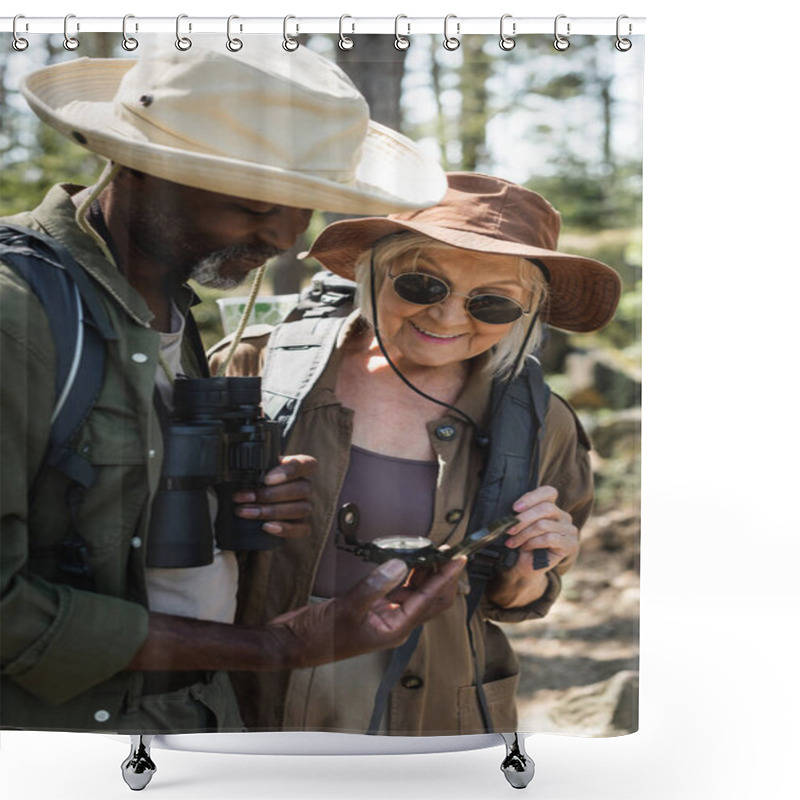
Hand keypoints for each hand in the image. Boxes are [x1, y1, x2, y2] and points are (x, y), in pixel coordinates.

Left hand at [232, 454, 316, 538]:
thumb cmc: (253, 485)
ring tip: (247, 512)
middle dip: (271, 495)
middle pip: (302, 488)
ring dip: (272, 511)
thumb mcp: (255, 473)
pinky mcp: (304, 525)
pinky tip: (266, 526)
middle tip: (247, 497)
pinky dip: (284, 528)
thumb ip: (256, 471)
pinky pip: (302, 528)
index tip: (267, 479)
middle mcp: (305, 486)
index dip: (290, 471)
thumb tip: (244, 476)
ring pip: (301, 508)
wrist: (252, 507)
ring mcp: (306, 506)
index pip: (305, 464)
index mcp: (298, 467)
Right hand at [268, 556, 466, 667]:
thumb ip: (374, 586)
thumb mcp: (347, 608)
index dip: (445, 577)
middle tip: (449, 549)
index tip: (458, 557)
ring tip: (434, 550)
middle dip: (443, 575)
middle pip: (431, 598)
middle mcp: (395, 623)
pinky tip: (409, 559)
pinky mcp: (373, 607)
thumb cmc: (319, 635)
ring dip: (427, 573)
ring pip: (416, 593)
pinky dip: (407, 574)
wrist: (295, 644)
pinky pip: (399, 589)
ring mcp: (385, 616)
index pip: (429, 600)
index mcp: (395, 629)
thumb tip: (400, 565)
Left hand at [485, 486, 577, 608]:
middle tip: (509, 529)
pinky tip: (525, 547)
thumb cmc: (522, 543)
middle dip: (523, 519)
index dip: (532, 497)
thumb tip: (513, 510)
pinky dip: (533, 543)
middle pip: (545, 508)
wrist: (526, 566)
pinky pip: (549, 538)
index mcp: (552, 507)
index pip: (548, 492)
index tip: (515, 508)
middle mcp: (563, 516)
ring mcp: (569, 530)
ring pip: (544, 525)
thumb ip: (522, 514)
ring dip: (524, 534)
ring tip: (513, 542)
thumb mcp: (520, 526)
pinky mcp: (570, 545)